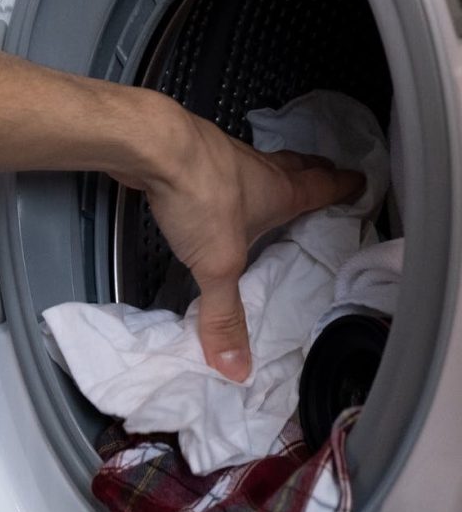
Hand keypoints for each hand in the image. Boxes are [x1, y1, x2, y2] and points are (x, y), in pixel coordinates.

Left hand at [140, 99, 363, 381]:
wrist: (151, 146)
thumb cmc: (199, 196)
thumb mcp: (217, 265)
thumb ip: (225, 315)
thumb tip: (237, 366)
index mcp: (279, 192)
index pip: (324, 187)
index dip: (344, 187)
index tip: (360, 184)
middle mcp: (257, 169)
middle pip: (296, 167)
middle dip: (314, 173)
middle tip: (325, 175)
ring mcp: (223, 156)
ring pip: (257, 164)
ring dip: (268, 174)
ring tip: (269, 186)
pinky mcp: (189, 153)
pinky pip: (216, 164)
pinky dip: (223, 175)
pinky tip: (209, 188)